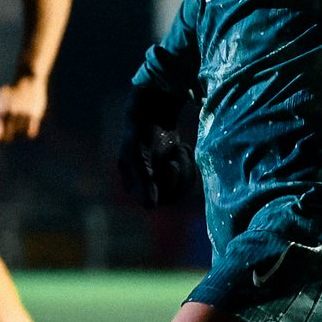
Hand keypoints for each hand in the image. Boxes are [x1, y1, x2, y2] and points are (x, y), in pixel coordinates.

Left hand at [0, 75, 46, 142]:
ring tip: (15, 123)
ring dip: (16, 133)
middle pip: (7, 136)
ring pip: (19, 135)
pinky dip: (27, 132)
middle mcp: (12, 113)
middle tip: (2, 132)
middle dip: (3, 137)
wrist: (29, 80)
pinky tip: (24, 124)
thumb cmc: (10, 91)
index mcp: (1, 109)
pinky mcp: (36, 116)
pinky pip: (30, 133)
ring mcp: (25, 115)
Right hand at [117, 84, 196, 207]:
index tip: (171, 164)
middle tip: (176, 156)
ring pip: (181, 191)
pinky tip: (182, 148)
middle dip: (177, 176)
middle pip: (170, 198)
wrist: (152, 114)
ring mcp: (161, 182)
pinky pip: (188, 181)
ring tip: (180, 149)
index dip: (165, 186)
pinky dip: (189, 164)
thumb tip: (150, 207)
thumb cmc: (140, 131)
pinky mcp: (175, 175)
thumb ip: (142, 178)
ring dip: (185, 168)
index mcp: (131, 185)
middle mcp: (145, 188)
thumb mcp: (137, 152)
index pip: (150, 201)